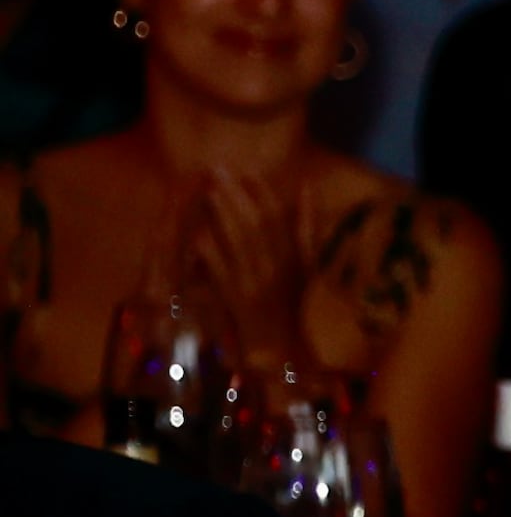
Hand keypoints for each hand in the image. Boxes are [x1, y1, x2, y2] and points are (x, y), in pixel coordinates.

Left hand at [178, 168, 307, 337]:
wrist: (281, 345)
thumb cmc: (292, 300)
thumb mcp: (307, 262)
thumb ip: (307, 224)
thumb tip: (308, 186)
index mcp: (296, 257)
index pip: (279, 217)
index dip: (263, 192)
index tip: (246, 171)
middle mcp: (277, 267)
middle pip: (256, 224)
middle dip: (236, 196)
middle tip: (217, 171)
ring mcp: (256, 282)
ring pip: (238, 243)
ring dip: (222, 216)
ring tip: (208, 192)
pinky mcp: (236, 298)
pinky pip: (221, 270)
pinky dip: (209, 251)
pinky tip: (197, 234)